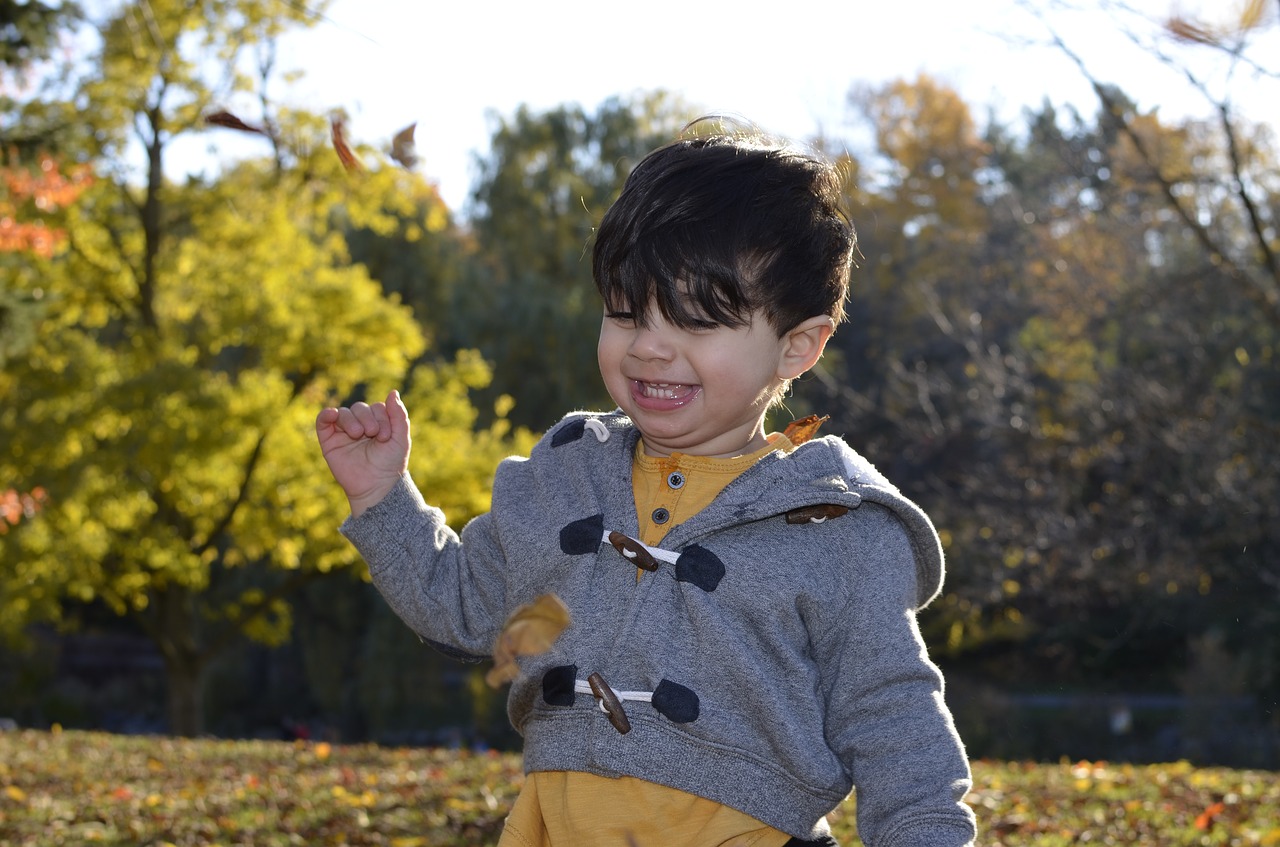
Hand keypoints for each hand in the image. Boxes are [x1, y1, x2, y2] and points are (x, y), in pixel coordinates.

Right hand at [316, 390, 410, 516]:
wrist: (375, 486)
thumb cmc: (390, 464)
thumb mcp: (401, 438)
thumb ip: (399, 415)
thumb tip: (393, 391)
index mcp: (378, 423)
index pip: (377, 407)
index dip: (382, 417)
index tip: (386, 436)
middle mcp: (360, 425)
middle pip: (360, 407)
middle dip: (368, 418)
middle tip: (373, 434)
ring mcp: (343, 432)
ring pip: (344, 412)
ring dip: (352, 420)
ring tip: (358, 434)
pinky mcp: (329, 440)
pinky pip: (323, 420)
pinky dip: (326, 414)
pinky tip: (333, 415)